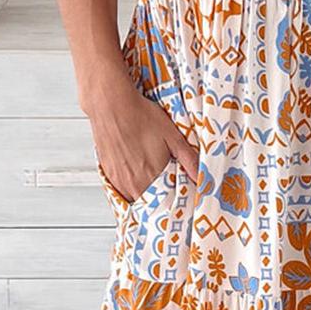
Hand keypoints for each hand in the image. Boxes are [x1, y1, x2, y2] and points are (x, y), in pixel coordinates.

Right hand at [90, 82, 199, 204]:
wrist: (111, 105)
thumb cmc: (141, 117)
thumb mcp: (173, 136)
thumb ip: (189, 160)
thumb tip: (203, 177)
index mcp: (151, 178)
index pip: (166, 204)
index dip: (174, 202)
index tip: (180, 197)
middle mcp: (132, 184)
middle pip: (150, 204)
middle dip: (160, 199)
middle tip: (168, 188)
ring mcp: (118, 180)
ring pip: (135, 198)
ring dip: (144, 193)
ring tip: (151, 180)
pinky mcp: (108, 173)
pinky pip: (121, 190)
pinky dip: (130, 186)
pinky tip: (136, 173)